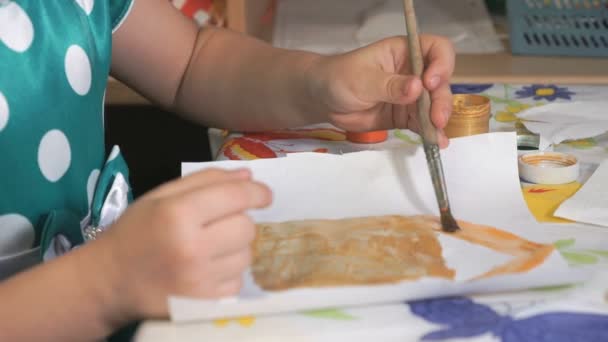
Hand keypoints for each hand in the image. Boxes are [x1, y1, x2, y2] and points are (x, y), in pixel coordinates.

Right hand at [97, 168, 271, 319]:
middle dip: (240, 221)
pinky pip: (238, 281)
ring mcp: (199, 280)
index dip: (257, 192)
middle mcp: (191, 248)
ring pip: (246, 255)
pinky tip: (206, 269)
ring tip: (208, 248)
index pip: (236, 197)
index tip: (264, 194)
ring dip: (235, 248)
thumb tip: (247, 176)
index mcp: (177, 214)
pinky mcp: (204, 304)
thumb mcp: (160, 197)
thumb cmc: (135, 232)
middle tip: (220, 223)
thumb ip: (204, 181)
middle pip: (247, 227)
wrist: (109, 281)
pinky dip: (228, 273)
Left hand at [308, 35, 454, 147]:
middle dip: (440, 101)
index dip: (441, 64)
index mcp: (405, 52)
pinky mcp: (404, 116)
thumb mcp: (362, 80)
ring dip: (438, 120)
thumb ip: (389, 85)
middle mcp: (413, 72)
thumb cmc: (339, 78)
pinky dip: (429, 133)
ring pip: (434, 105)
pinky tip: (436, 143)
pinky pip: (422, 123)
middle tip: (436, 119)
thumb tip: (416, 87)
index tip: (430, 83)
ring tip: (437, 136)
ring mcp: (411, 96)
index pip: (437, 49)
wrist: (324, 100)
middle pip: (440, 82)